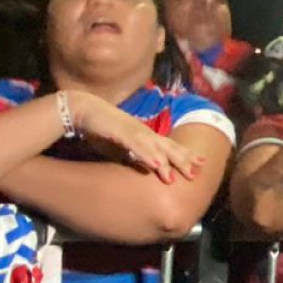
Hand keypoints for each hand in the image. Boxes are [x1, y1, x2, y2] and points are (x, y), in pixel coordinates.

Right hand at [67, 93, 210, 184]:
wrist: (82, 109)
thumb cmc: (100, 128)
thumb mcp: (119, 147)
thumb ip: (131, 156)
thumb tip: (142, 168)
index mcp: (143, 134)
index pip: (168, 145)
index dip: (185, 153)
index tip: (201, 163)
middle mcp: (143, 132)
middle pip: (168, 146)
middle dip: (185, 159)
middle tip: (199, 171)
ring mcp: (133, 130)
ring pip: (157, 147)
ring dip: (171, 161)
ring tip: (185, 173)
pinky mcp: (120, 132)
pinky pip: (138, 146)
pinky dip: (148, 155)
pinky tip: (158, 165)